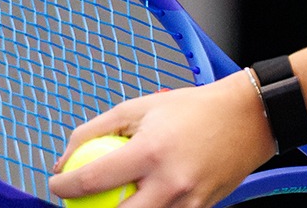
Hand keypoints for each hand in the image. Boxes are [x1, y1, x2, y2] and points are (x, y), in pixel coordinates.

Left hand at [47, 72, 276, 207]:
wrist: (249, 119)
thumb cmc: (192, 109)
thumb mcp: (141, 107)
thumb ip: (96, 129)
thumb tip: (63, 160)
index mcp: (150, 151)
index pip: (91, 179)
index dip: (64, 185)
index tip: (57, 183)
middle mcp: (168, 183)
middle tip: (79, 203)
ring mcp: (186, 203)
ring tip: (110, 200)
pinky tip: (139, 200)